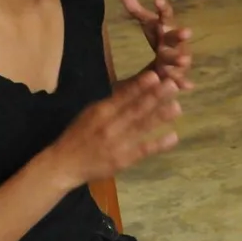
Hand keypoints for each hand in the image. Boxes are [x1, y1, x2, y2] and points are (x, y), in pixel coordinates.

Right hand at [49, 72, 180, 187]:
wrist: (64, 165)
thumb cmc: (79, 135)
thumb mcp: (91, 113)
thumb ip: (112, 102)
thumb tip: (136, 86)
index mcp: (100, 111)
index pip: (122, 96)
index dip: (139, 86)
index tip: (155, 75)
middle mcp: (110, 126)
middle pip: (135, 109)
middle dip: (155, 97)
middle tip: (173, 85)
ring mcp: (117, 143)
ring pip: (141, 128)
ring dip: (160, 117)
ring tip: (177, 107)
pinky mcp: (123, 160)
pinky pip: (143, 150)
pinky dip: (159, 144)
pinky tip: (173, 136)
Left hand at [122, 0, 193, 89]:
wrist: (170, 60)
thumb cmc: (160, 39)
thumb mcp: (148, 24)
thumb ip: (137, 11)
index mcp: (167, 28)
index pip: (166, 16)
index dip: (163, 8)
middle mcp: (175, 43)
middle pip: (175, 38)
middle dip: (179, 35)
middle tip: (186, 31)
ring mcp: (178, 60)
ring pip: (179, 59)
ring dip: (181, 60)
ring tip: (184, 61)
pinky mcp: (178, 76)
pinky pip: (181, 80)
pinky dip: (184, 82)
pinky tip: (188, 86)